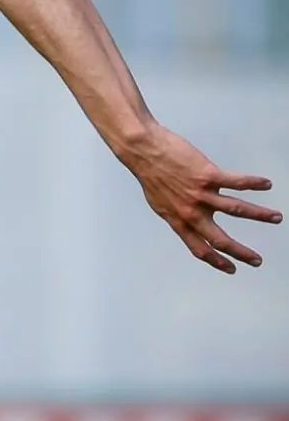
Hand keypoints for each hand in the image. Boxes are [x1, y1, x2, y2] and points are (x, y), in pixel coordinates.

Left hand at [125, 122, 279, 273]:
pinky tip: (266, 184)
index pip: (199, 248)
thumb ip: (177, 215)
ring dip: (259, 215)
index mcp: (178, 220)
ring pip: (237, 209)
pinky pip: (237, 182)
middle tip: (257, 260)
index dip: (216, 261)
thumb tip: (187, 220)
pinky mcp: (208, 175)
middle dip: (241, 252)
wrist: (144, 151)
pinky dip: (254, 183)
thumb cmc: (151, 175)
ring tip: (276, 218)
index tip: (231, 269)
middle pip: (220, 239)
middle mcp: (191, 212)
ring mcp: (200, 194)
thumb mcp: (160, 204)